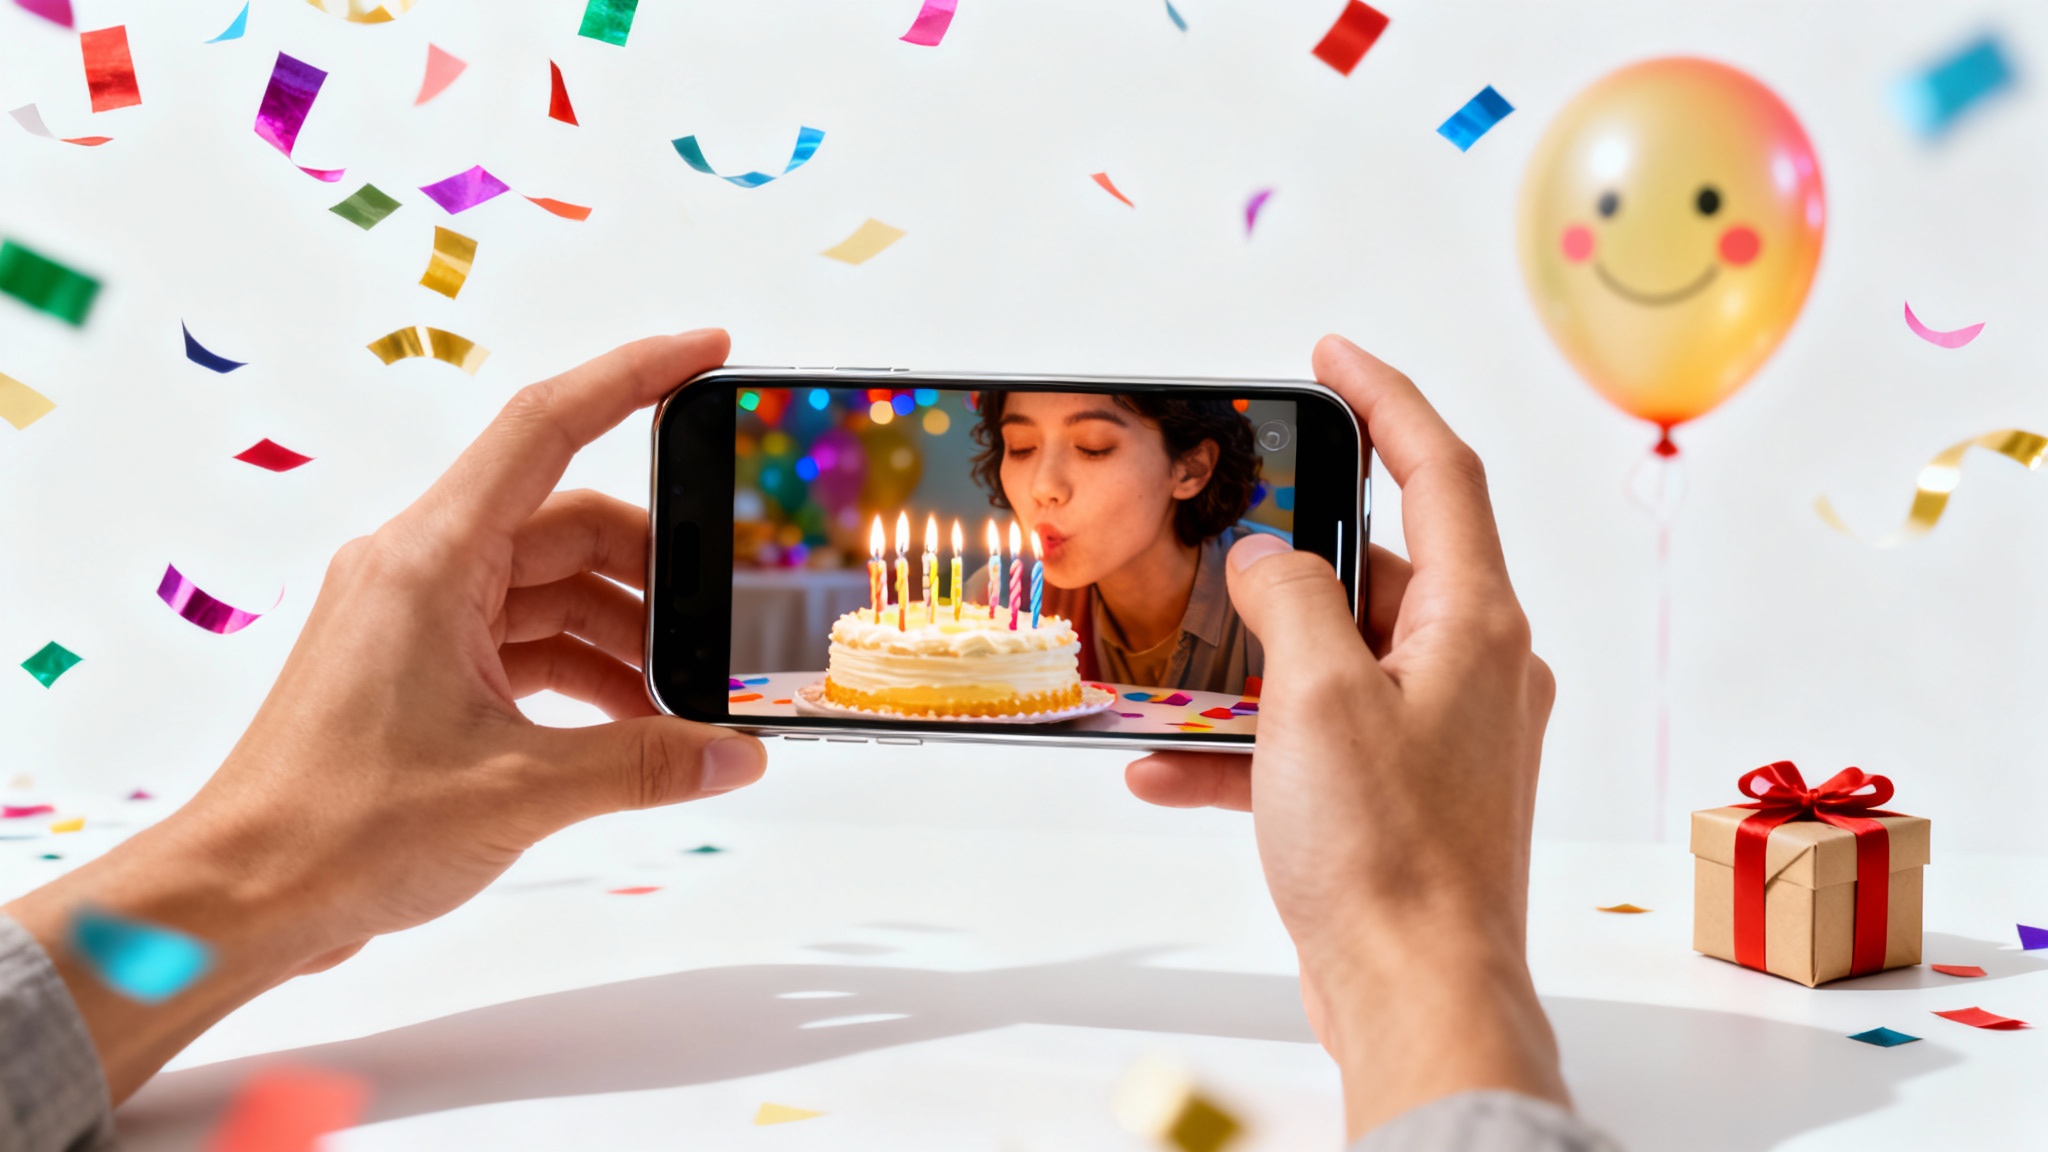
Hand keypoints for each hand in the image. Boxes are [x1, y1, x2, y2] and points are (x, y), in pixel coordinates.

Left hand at [5, 331, 766, 1099]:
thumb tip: (732, 754)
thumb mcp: (521, 791)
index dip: (633, 376)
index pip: (547, 426)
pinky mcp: (419, 669)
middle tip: (725, 621)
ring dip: (624, 638)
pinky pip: (525, 639)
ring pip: (552, 589)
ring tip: (686, 701)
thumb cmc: (334, 829)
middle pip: (568, 524)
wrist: (240, 899)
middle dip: (656, 573)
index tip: (704, 350)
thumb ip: (645, 763)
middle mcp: (421, 569)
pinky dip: (585, 673)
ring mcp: (418, 618)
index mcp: (432, 558)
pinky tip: (635, 727)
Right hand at [1126, 335, 1564, 1134]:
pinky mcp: (1407, 794)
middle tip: (1215, 547)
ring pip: (1335, 660)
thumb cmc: (1387, 856)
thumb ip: (1288, 598)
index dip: (1384, 396)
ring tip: (1173, 678)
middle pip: (1376, 569)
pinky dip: (1251, 746)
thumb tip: (1266, 560)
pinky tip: (1168, 768)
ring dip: (1250, 670)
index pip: (1439, 469)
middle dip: (1284, 565)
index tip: (1332, 355)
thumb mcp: (1318, 696)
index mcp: (1475, 623)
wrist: (1416, 998)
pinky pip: (1320, 740)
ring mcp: (1444, 734)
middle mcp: (1474, 668)